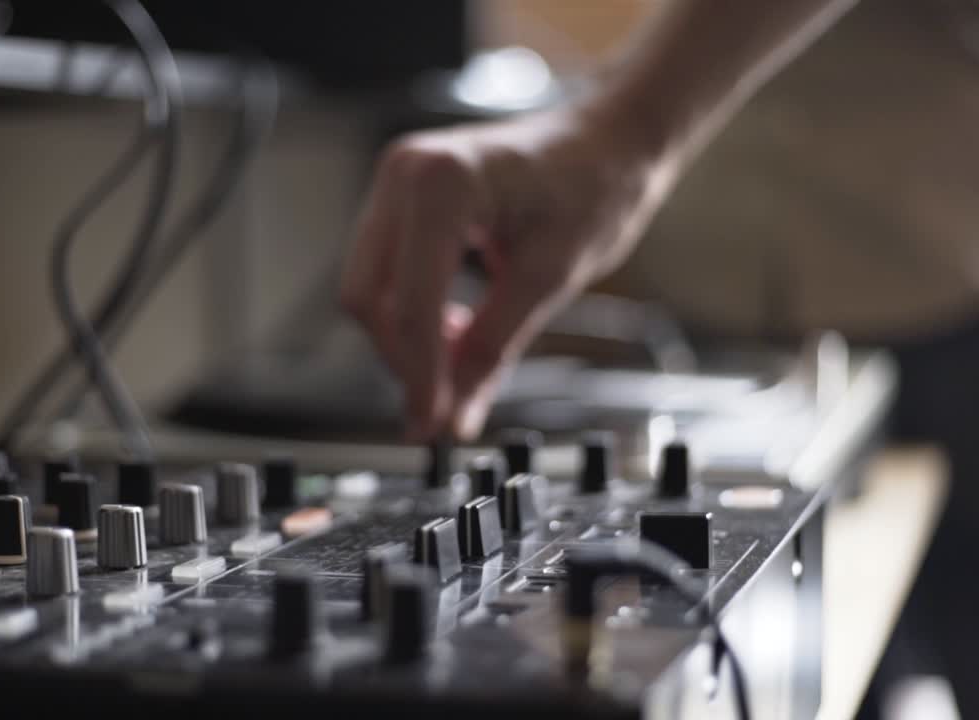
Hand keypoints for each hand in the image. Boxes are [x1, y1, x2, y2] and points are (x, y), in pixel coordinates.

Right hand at [339, 103, 669, 441]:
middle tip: (445, 405)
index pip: (411, 303)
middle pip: (368, 296)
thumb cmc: (595, 184)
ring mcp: (397, 179)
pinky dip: (410, 310)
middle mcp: (405, 172)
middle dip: (402, 358)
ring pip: (370, 287)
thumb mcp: (549, 278)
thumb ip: (492, 350)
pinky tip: (452, 327)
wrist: (610, 140)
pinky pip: (384, 268)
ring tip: (460, 361)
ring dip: (405, 337)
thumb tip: (454, 416)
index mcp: (443, 182)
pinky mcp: (402, 195)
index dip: (419, 375)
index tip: (432, 424)